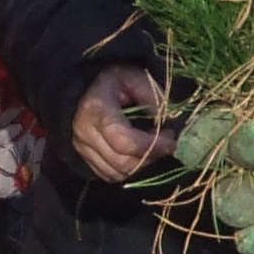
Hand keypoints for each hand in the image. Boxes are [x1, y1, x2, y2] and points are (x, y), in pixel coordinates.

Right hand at [70, 63, 175, 184]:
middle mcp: (84, 133)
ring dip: (141, 164)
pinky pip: (110, 176)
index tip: (171, 139)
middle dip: (151, 155)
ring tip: (150, 144)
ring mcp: (81, 148)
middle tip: (165, 140)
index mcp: (96, 109)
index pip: (124, 141)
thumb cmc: (113, 80)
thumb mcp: (136, 77)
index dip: (152, 146)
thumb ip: (153, 98)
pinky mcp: (84, 158)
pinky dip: (128, 169)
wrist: (85, 87)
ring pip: (118, 173)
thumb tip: (169, 123)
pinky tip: (136, 152)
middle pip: (123, 162)